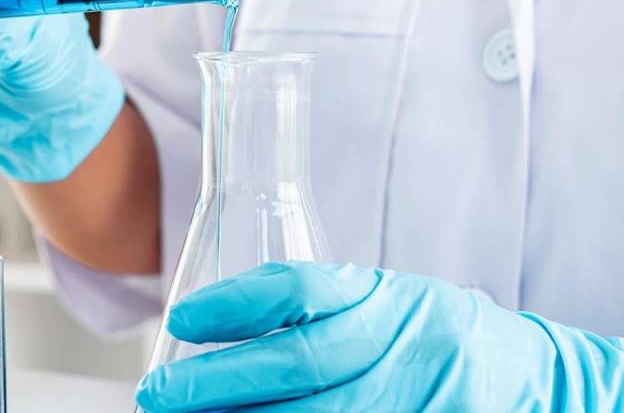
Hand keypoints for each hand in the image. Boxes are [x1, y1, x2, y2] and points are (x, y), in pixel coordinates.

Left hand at [136, 261, 623, 411]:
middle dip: (217, 383)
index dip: (235, 303)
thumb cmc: (432, 332)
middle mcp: (405, 343)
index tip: (181, 318)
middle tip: (159, 393)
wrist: (530, 375)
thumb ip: (318, 309)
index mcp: (388, 296)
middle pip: (299, 362)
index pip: (303, 289)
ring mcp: (417, 399)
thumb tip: (213, 327)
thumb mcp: (385, 299)